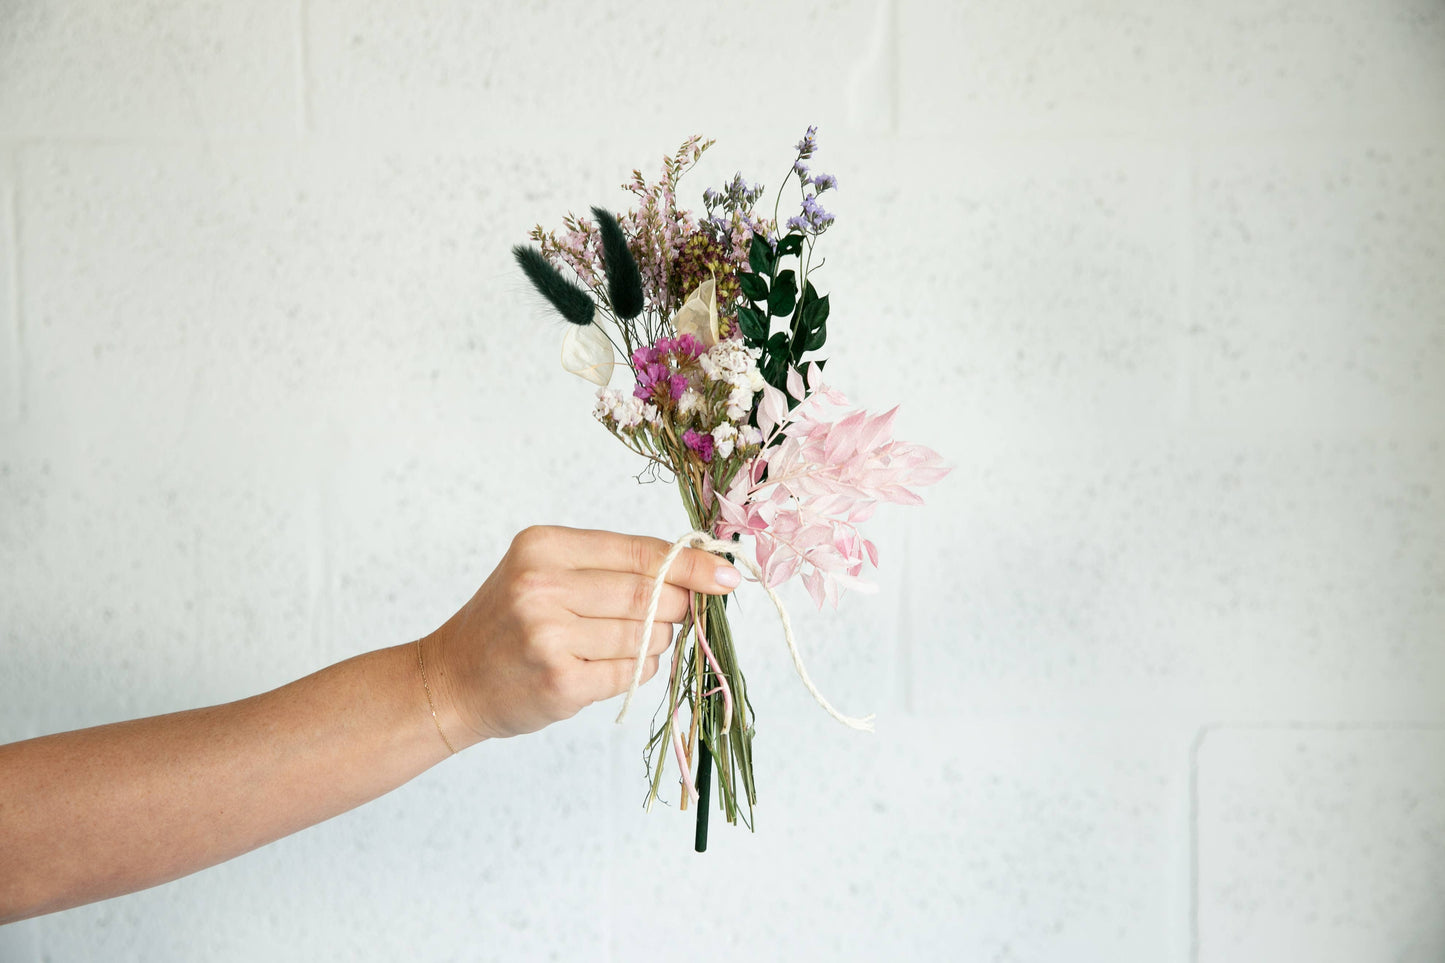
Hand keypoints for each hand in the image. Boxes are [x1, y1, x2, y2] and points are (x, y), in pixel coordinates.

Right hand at [423, 526, 739, 744]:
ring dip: (651, 642)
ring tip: (611, 643)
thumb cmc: (509, 622)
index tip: (728, 576)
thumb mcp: (546, 571)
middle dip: (675, 608)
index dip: (692, 566)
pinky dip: (634, 669)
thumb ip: (613, 565)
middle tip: (666, 615)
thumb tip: (702, 570)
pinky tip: (600, 666)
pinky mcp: (560, 682)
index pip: (641, 553)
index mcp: (544, 546)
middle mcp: (542, 586)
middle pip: (652, 595)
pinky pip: (632, 672)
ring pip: (648, 636)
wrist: (450, 679)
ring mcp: (550, 636)